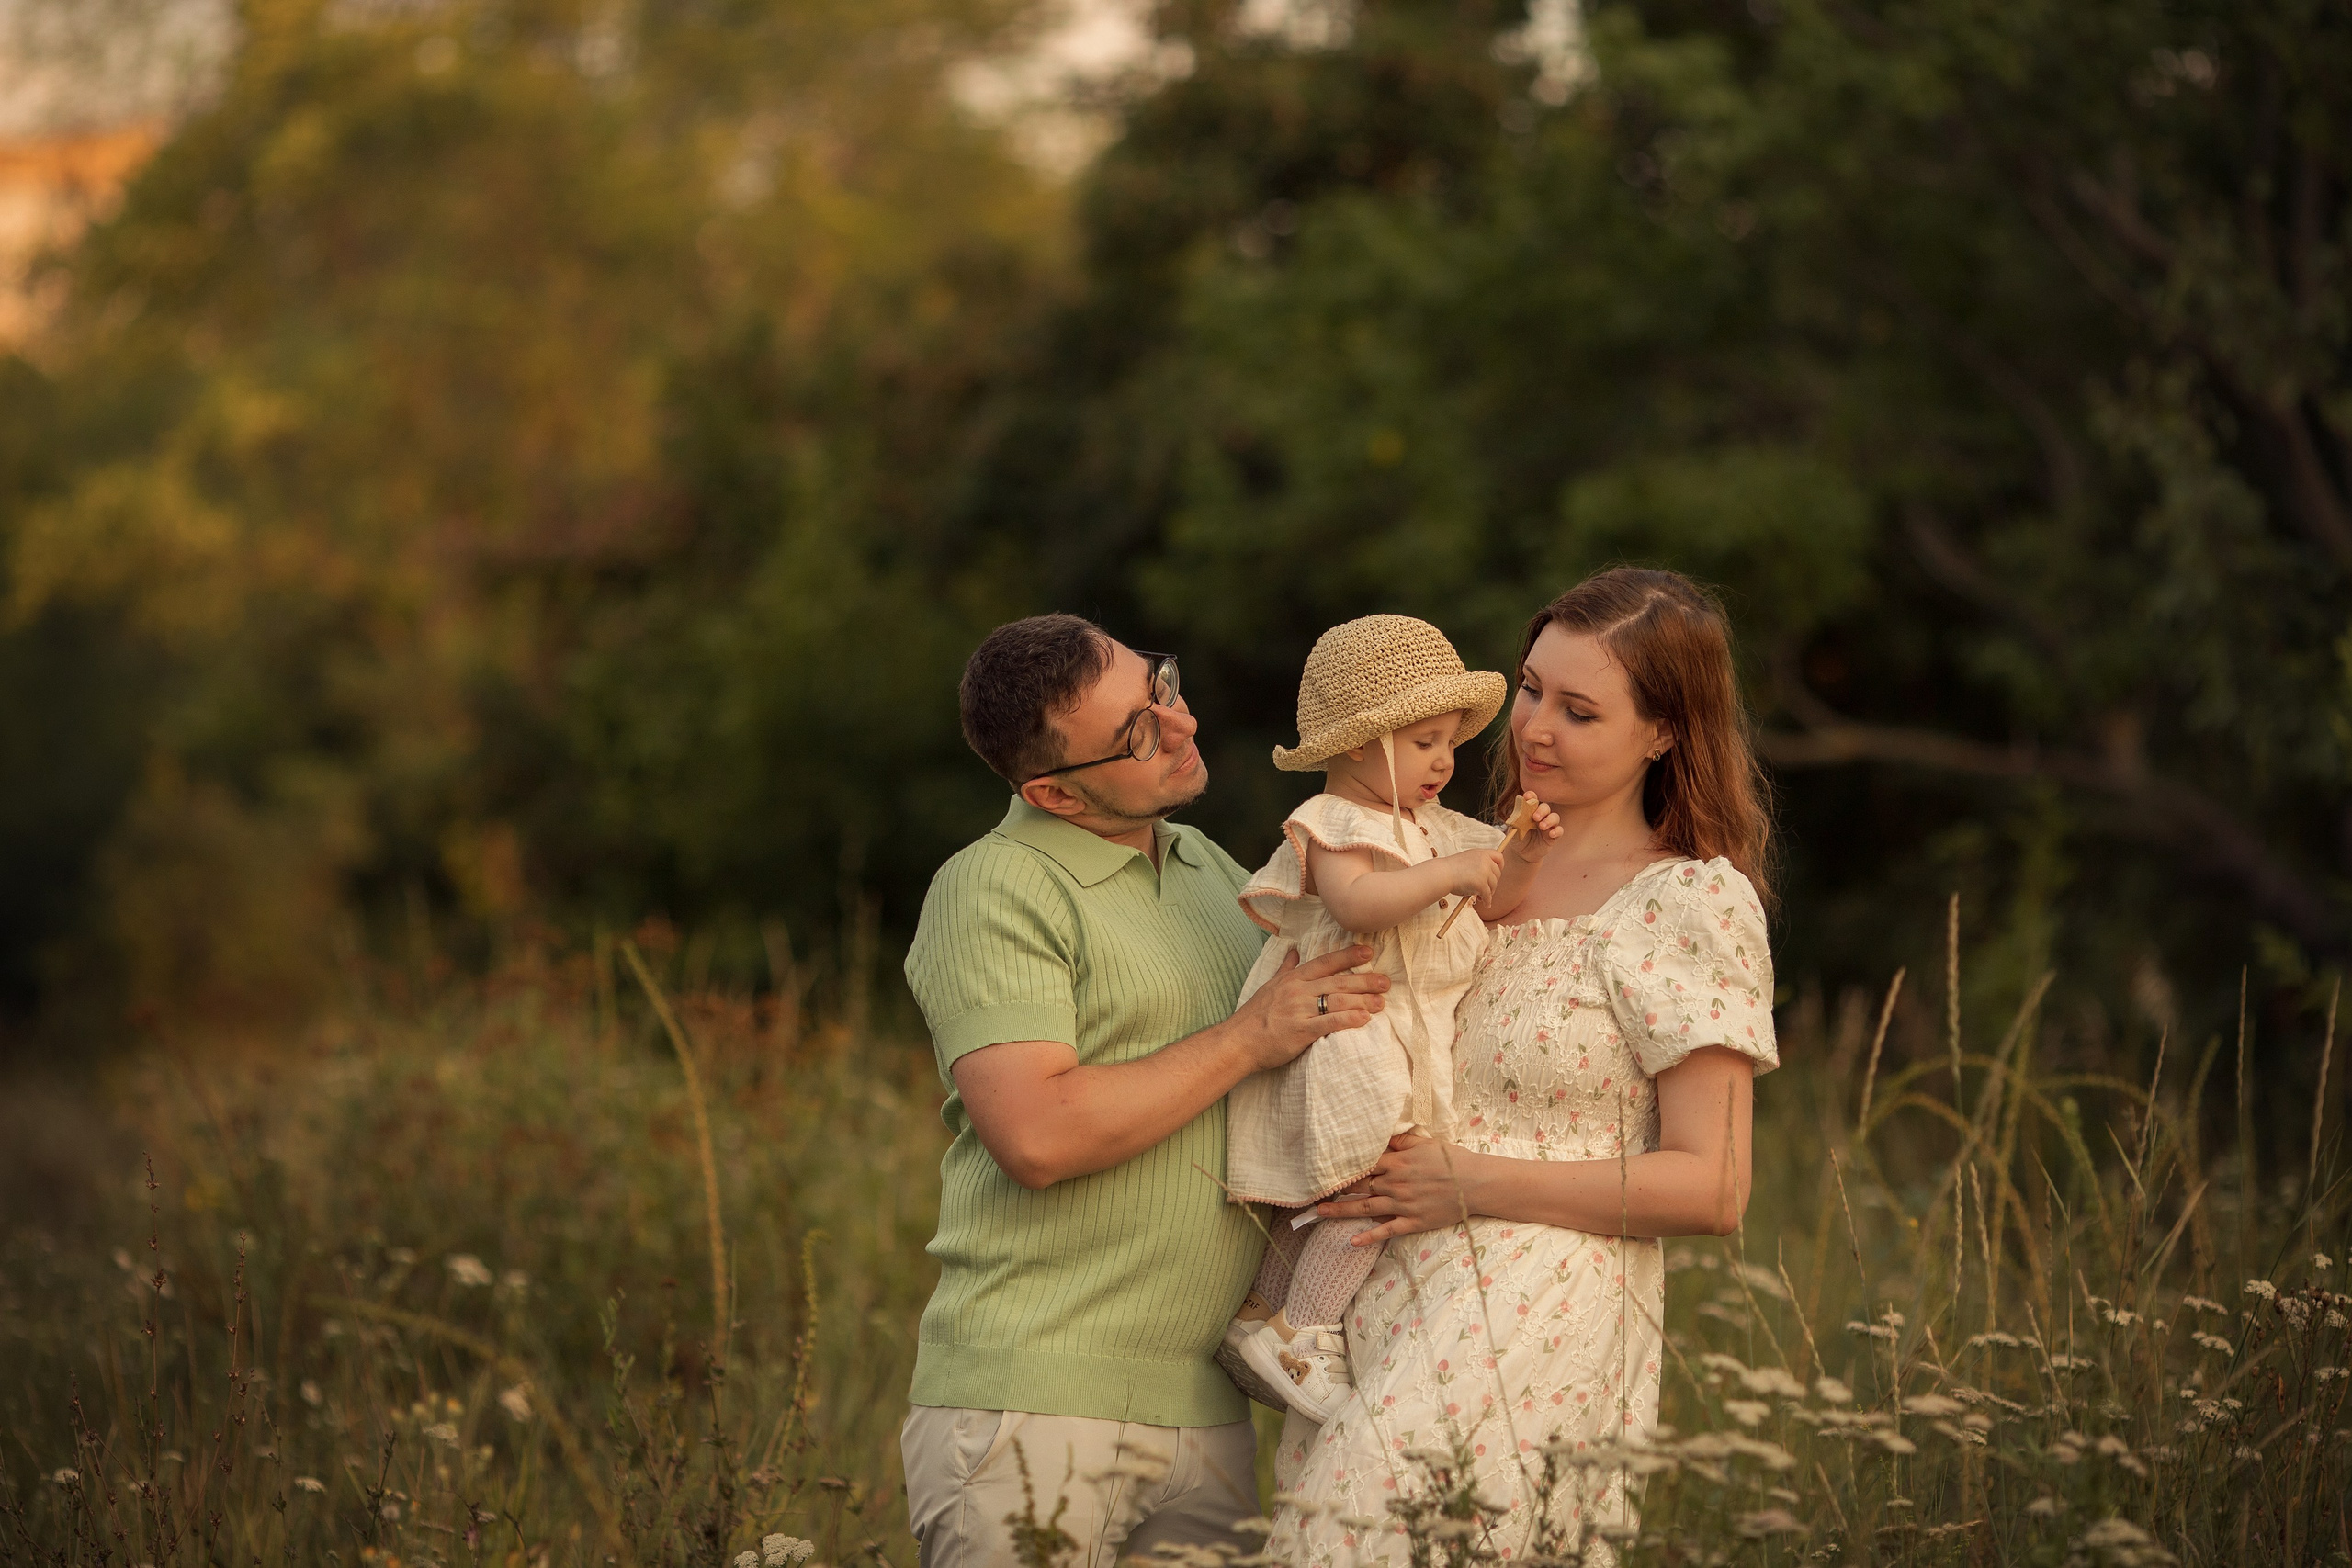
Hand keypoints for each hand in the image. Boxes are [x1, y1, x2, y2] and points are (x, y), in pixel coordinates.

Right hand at [1226, 944, 1387, 1071]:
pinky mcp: (1300, 1031)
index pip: (1325, 962)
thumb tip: (1293, 950)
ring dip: (1363, 1001)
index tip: (1368, 951)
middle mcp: (1298, 990)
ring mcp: (1299, 1010)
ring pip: (1338, 1001)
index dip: (1347, 956)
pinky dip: (1348, 1020)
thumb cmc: (1255, 1015)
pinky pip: (1329, 1022)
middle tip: (1386, 982)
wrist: (1239, 1041)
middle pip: (1338, 982)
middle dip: (1365, 981)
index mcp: (1293, 978)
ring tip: (1382, 1002)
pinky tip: (1364, 1019)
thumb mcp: (1269, 985)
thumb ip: (1285, 968)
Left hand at [1314, 1133, 1484, 1246]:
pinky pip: (1386, 1231)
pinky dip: (1368, 1236)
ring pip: (1365, 1208)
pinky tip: (1351, 1241)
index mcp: (1397, 1163)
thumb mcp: (1427, 1143)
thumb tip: (1382, 1136)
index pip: (1363, 1164)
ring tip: (1321, 1212)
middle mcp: (1395, 1183)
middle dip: (1336, 1188)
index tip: (1324, 1167)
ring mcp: (1402, 1204)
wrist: (1476, 1184)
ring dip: (1341, 1210)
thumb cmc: (1453, 1160)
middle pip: (1359, 1186)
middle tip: (1313, 1191)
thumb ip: (1402, 1140)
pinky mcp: (1412, 1221)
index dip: (1343, 1166)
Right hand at [1440, 848, 1505, 901]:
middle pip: (1497, 874)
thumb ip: (1479, 863)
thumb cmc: (1450, 869)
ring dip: (1489, 893)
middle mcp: (1485, 860)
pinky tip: (1486, 904)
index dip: (1500, 866)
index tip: (1496, 874)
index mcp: (1481, 853)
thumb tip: (1490, 874)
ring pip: (1493, 885)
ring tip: (1480, 897)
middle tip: (1486, 889)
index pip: (1499, 857)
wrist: (1442, 874)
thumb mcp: (1467, 859)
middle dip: (1492, 883)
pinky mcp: (1481, 884)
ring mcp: (1484, 872)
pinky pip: (1488, 895)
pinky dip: (1487, 901)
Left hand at [1506, 794, 1562, 860]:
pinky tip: (1551, 834)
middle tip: (1535, 817)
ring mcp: (1548, 825)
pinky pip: (1559, 830)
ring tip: (1542, 826)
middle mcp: (1541, 816)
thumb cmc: (1518, 838)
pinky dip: (1556, 831)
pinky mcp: (1553, 836)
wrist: (1522, 853)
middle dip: (1541, 810)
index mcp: (1530, 811)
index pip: (1532, 800)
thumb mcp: (1513, 830)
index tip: (1527, 796)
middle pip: (1545, 807)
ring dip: (1549, 820)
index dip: (1531, 796)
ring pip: (1554, 817)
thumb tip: (1516, 816)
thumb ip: (1515, 822)